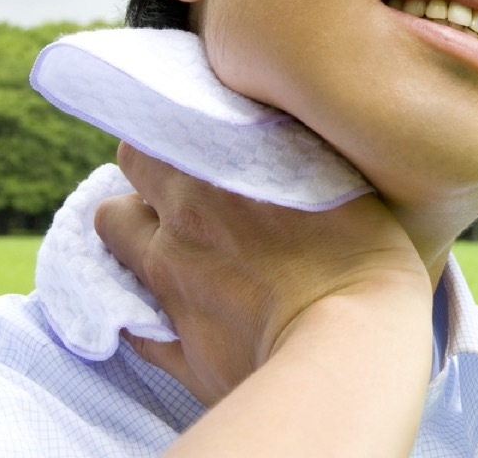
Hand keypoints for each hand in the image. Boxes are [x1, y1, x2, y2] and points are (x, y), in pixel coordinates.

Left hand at [94, 142, 432, 407]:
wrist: (353, 345)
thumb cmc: (363, 252)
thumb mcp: (333, 173)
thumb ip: (283, 149)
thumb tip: (267, 128)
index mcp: (208, 175)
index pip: (147, 138)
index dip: (167, 147)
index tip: (195, 156)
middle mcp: (177, 227)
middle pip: (119, 191)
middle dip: (144, 194)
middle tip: (187, 204)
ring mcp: (168, 291)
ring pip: (114, 250)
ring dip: (138, 244)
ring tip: (179, 254)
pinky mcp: (177, 349)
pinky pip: (135, 325)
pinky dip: (149, 315)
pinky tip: (186, 313)